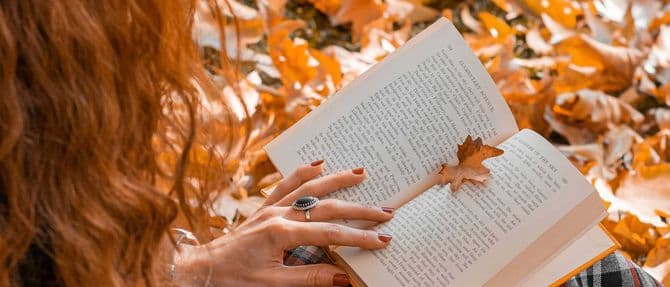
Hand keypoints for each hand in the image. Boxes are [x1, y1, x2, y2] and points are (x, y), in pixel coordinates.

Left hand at [175, 161, 393, 286]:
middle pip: (326, 207)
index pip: (330, 234)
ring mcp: (270, 208)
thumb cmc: (233, 280)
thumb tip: (344, 277)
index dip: (358, 237)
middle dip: (359, 209)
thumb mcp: (272, 285)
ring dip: (337, 180)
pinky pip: (284, 185)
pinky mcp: (263, 208)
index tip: (381, 240)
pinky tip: (318, 163)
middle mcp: (277, 214)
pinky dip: (302, 172)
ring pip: (309, 188)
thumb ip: (308, 278)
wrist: (200, 270)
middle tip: (385, 211)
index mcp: (280, 233)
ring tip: (362, 173)